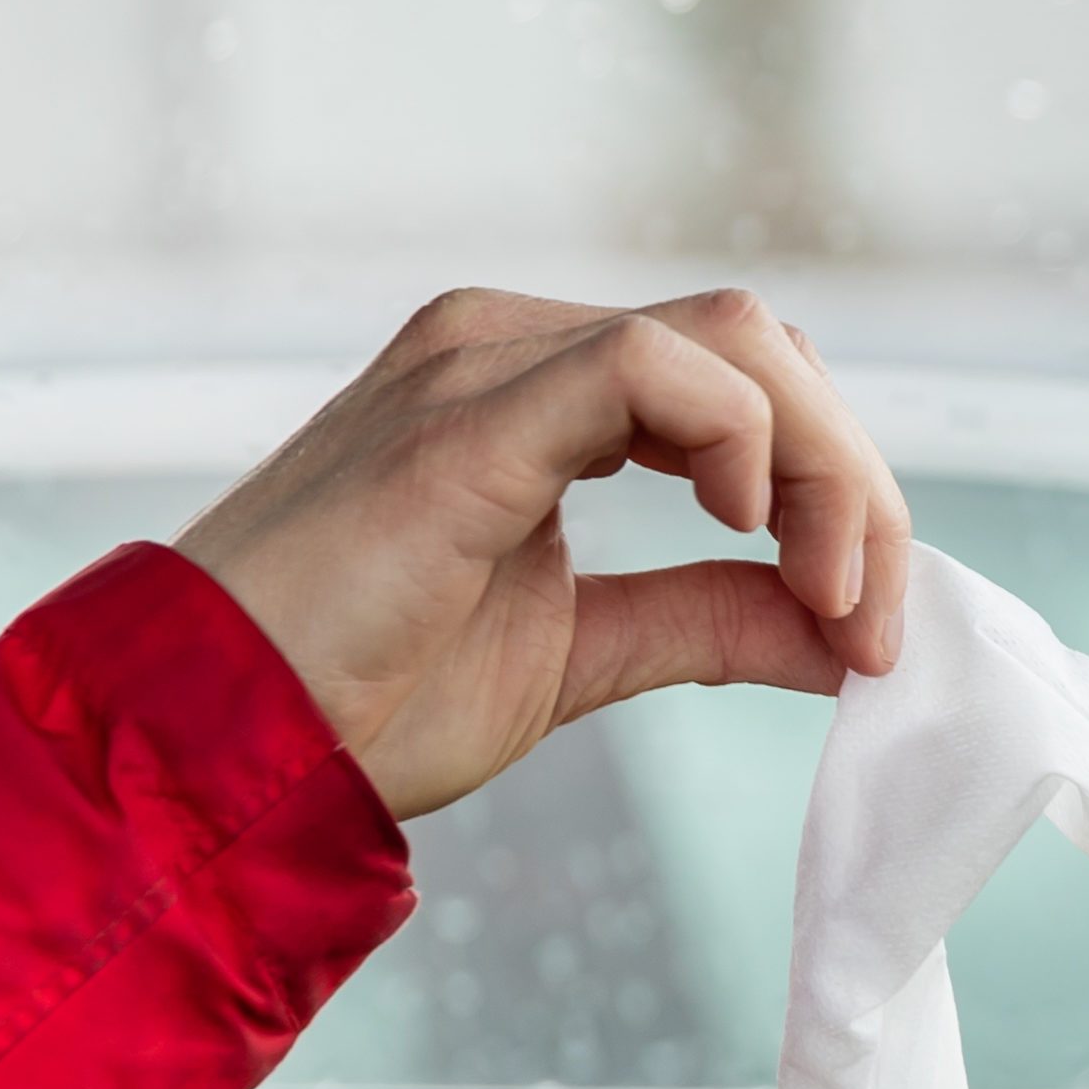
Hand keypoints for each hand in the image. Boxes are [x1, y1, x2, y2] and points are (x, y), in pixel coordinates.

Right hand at [177, 286, 913, 821]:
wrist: (213, 747)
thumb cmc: (359, 700)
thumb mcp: (586, 654)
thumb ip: (713, 619)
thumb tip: (852, 638)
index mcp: (536, 390)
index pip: (745, 383)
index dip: (843, 494)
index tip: (869, 632)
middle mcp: (510, 344)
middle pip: (761, 348)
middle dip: (859, 484)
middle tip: (875, 625)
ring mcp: (483, 362)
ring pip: (734, 342)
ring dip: (829, 470)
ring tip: (833, 597)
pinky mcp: (467, 417)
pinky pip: (652, 366)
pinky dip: (747, 444)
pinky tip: (751, 535)